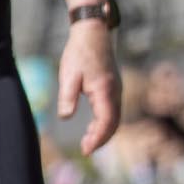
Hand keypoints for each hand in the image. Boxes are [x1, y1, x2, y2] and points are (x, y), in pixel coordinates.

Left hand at [56, 20, 121, 157]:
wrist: (93, 33)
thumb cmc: (79, 53)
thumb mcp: (68, 75)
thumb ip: (68, 97)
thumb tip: (65, 117)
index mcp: (105, 90)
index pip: (106, 121)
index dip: (97, 138)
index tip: (86, 150)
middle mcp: (116, 92)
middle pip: (114, 123)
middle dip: (101, 139)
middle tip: (85, 150)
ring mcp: (117, 89)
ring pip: (115, 118)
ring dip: (103, 132)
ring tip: (87, 142)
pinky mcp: (114, 87)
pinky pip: (113, 110)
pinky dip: (104, 122)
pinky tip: (91, 127)